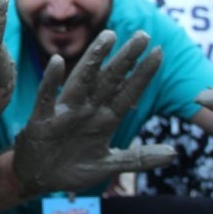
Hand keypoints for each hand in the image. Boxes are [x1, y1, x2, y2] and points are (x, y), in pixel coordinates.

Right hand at [12, 31, 174, 195]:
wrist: (39, 178)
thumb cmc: (74, 167)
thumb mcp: (109, 165)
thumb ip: (138, 158)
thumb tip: (173, 153)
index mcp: (105, 119)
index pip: (128, 93)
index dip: (143, 74)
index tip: (159, 52)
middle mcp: (87, 110)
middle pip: (109, 80)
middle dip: (126, 58)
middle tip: (143, 35)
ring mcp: (65, 113)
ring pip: (82, 81)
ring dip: (94, 59)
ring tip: (107, 38)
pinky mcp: (42, 120)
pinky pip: (46, 97)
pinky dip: (50, 81)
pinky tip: (56, 61)